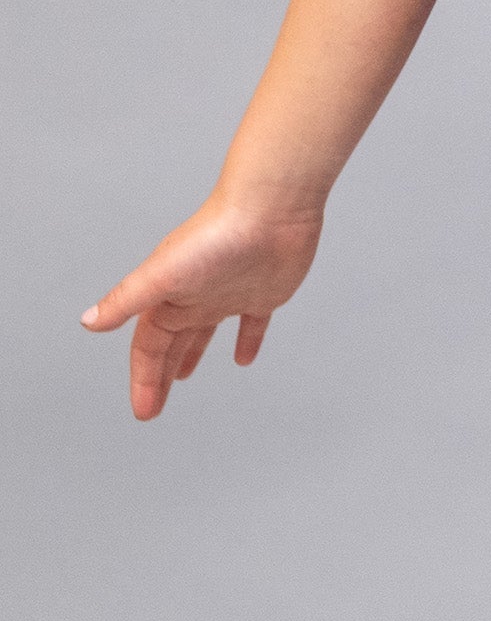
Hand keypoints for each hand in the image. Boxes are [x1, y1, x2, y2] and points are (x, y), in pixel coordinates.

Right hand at [82, 193, 324, 419]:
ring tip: (183, 376)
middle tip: (153, 407)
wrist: (272, 209)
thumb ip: (126, 300)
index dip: (144, 379)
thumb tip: (88, 322)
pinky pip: (252, 324)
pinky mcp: (263, 292)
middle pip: (172, 344)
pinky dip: (247, 342)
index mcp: (169, 297)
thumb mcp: (162, 275)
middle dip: (160, 374)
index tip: (143, 411)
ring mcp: (228, 293)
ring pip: (204, 333)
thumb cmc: (216, 235)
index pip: (148, 346)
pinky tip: (244, 359)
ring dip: (191, 354)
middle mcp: (195, 296)